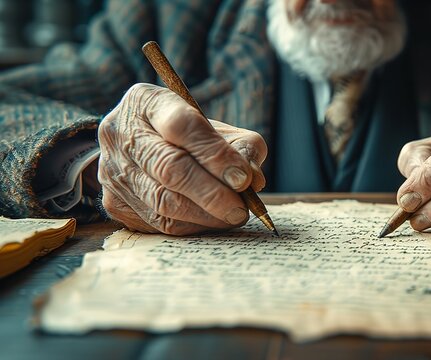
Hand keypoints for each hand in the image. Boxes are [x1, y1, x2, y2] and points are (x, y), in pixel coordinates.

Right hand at [97, 83, 266, 234]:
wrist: (136, 148)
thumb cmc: (186, 136)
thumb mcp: (214, 127)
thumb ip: (240, 145)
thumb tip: (252, 179)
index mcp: (147, 102)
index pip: (182, 125)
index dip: (215, 154)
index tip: (243, 177)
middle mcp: (121, 133)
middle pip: (169, 167)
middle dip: (212, 192)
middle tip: (241, 208)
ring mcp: (113, 169)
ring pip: (162, 201)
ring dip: (204, 214)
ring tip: (232, 216)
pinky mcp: (113, 201)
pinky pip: (156, 223)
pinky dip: (190, 226)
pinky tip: (210, 221)